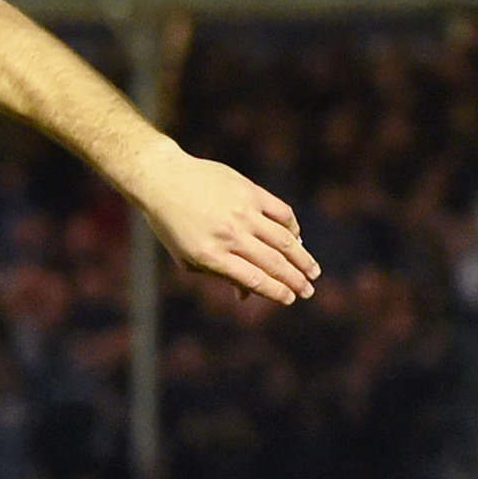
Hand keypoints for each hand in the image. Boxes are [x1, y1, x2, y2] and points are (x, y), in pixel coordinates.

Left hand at [129, 147, 319, 304]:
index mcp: (211, 256)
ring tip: (313, 271)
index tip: (290, 299)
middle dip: (295, 281)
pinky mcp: (250, 191)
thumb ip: (218, 275)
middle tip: (308, 291)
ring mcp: (242, 211)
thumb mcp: (187, 257)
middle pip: (273, 263)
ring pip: (284, 239)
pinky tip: (297, 239)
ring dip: (302, 258)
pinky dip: (293, 228)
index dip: (277, 292)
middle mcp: (230, 235)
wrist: (164, 179)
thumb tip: (246, 295)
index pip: (254, 280)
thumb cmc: (171, 224)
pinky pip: (281, 212)